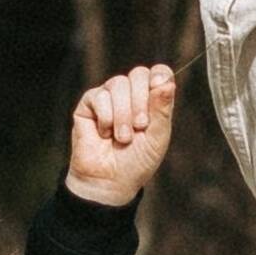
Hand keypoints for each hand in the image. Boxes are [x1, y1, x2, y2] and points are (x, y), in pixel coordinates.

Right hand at [65, 64, 179, 204]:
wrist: (110, 181)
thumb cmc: (137, 162)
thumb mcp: (157, 137)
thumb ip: (162, 109)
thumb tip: (167, 82)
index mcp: (152, 100)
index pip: (158, 73)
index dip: (159, 76)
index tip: (159, 88)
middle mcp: (130, 95)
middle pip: (139, 73)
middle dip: (140, 101)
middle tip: (140, 126)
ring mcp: (108, 97)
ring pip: (118, 84)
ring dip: (123, 114)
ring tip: (123, 138)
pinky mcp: (88, 104)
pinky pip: (100, 96)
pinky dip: (106, 118)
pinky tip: (105, 134)